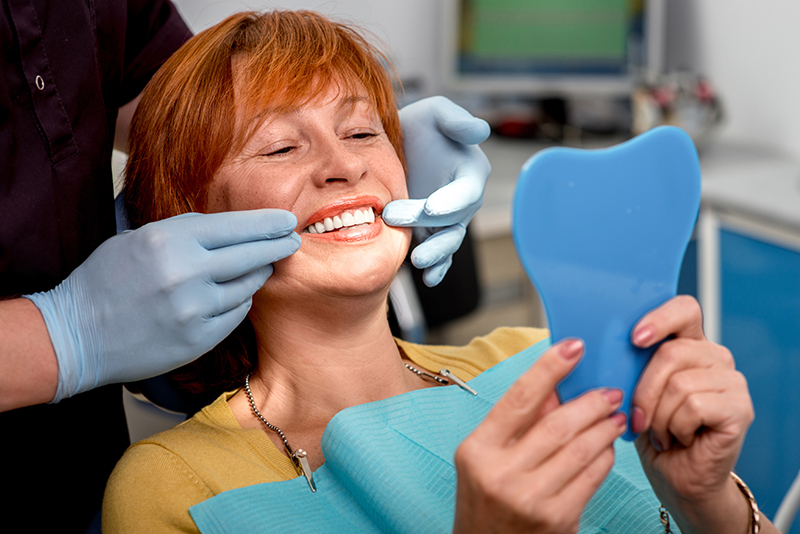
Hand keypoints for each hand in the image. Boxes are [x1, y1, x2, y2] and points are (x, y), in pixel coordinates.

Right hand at [25, 209, 300, 401]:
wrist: (76, 335)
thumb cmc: (106, 281)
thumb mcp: (139, 239)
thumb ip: (185, 232)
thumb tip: (231, 228)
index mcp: (169, 240)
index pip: (235, 226)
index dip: (266, 223)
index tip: (286, 220)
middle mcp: (186, 272)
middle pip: (252, 254)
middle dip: (277, 245)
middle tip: (292, 240)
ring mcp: (194, 309)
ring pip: (248, 285)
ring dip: (257, 274)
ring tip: (261, 266)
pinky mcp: (198, 338)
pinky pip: (236, 313)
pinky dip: (239, 301)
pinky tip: (234, 295)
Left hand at [382, 96, 490, 286]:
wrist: (395, 145)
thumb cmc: (420, 125)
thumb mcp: (435, 112)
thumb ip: (456, 121)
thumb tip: (480, 131)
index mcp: (470, 172)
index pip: (467, 191)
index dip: (452, 201)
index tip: (432, 208)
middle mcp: (463, 200)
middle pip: (453, 220)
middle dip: (429, 225)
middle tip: (394, 218)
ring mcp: (447, 219)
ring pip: (448, 241)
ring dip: (436, 254)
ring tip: (417, 261)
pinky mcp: (431, 232)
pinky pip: (439, 254)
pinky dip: (437, 268)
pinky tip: (428, 278)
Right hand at [453, 339, 626, 533]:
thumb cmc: (486, 501)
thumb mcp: (487, 457)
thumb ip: (518, 422)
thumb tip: (556, 385)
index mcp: (477, 450)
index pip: (518, 398)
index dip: (549, 368)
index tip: (573, 346)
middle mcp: (501, 474)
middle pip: (557, 424)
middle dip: (590, 402)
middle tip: (609, 391)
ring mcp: (530, 499)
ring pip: (580, 450)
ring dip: (604, 427)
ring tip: (614, 416)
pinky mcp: (558, 519)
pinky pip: (592, 477)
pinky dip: (604, 456)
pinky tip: (607, 446)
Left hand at [630, 296, 756, 532]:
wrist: (676, 477)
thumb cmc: (652, 432)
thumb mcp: (632, 391)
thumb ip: (629, 364)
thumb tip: (600, 348)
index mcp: (689, 344)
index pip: (684, 309)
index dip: (660, 319)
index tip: (635, 338)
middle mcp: (715, 357)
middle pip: (671, 352)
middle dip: (644, 390)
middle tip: (639, 417)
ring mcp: (732, 381)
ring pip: (679, 383)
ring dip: (659, 415)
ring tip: (662, 431)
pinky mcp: (740, 408)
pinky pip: (694, 406)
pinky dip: (676, 427)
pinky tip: (680, 438)